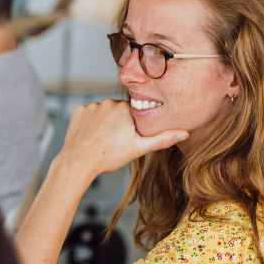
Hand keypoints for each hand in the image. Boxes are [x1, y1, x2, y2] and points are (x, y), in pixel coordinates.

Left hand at [57, 98, 186, 179]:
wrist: (79, 161)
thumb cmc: (110, 156)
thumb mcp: (139, 148)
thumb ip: (162, 139)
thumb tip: (184, 133)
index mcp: (125, 108)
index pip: (132, 114)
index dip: (130, 127)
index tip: (124, 139)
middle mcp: (109, 102)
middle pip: (117, 111)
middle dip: (117, 124)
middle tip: (113, 141)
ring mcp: (92, 105)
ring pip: (102, 112)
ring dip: (103, 123)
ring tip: (101, 140)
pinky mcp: (78, 110)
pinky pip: (88, 114)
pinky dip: (89, 123)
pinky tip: (89, 136)